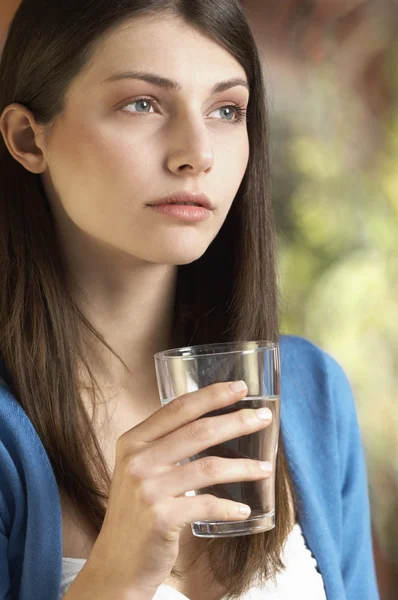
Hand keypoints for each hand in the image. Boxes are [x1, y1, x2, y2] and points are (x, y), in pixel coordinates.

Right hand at [86, 381, 272, 596]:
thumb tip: (211, 423)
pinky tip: (244, 508)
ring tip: (266, 467)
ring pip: (208, 467)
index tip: (240, 387)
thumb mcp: (139, 470)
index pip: (177, 408)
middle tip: (264, 418)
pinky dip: (229, 507)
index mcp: (133, 441)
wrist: (116, 562)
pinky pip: (206, 505)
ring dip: (243, 466)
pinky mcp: (160, 518)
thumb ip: (163, 446)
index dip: (211, 395)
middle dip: (236, 421)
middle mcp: (138, 460)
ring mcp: (148, 489)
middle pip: (198, 431)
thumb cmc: (136, 512)